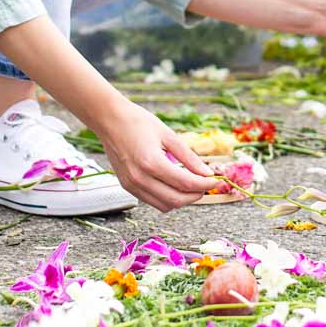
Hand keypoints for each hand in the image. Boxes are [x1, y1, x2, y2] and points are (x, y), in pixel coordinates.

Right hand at [94, 100, 219, 210]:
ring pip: (164, 205)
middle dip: (196, 195)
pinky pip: (152, 201)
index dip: (204, 184)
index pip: (185, 183)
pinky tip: (174, 184)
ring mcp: (131, 185)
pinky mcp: (127, 187)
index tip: (216, 180)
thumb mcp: (168, 135)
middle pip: (176, 200)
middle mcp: (140, 179)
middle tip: (206, 184)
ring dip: (182, 200)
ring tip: (192, 185)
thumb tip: (207, 173)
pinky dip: (167, 198)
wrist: (109, 120)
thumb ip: (189, 157)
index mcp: (151, 163)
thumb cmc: (138, 122)